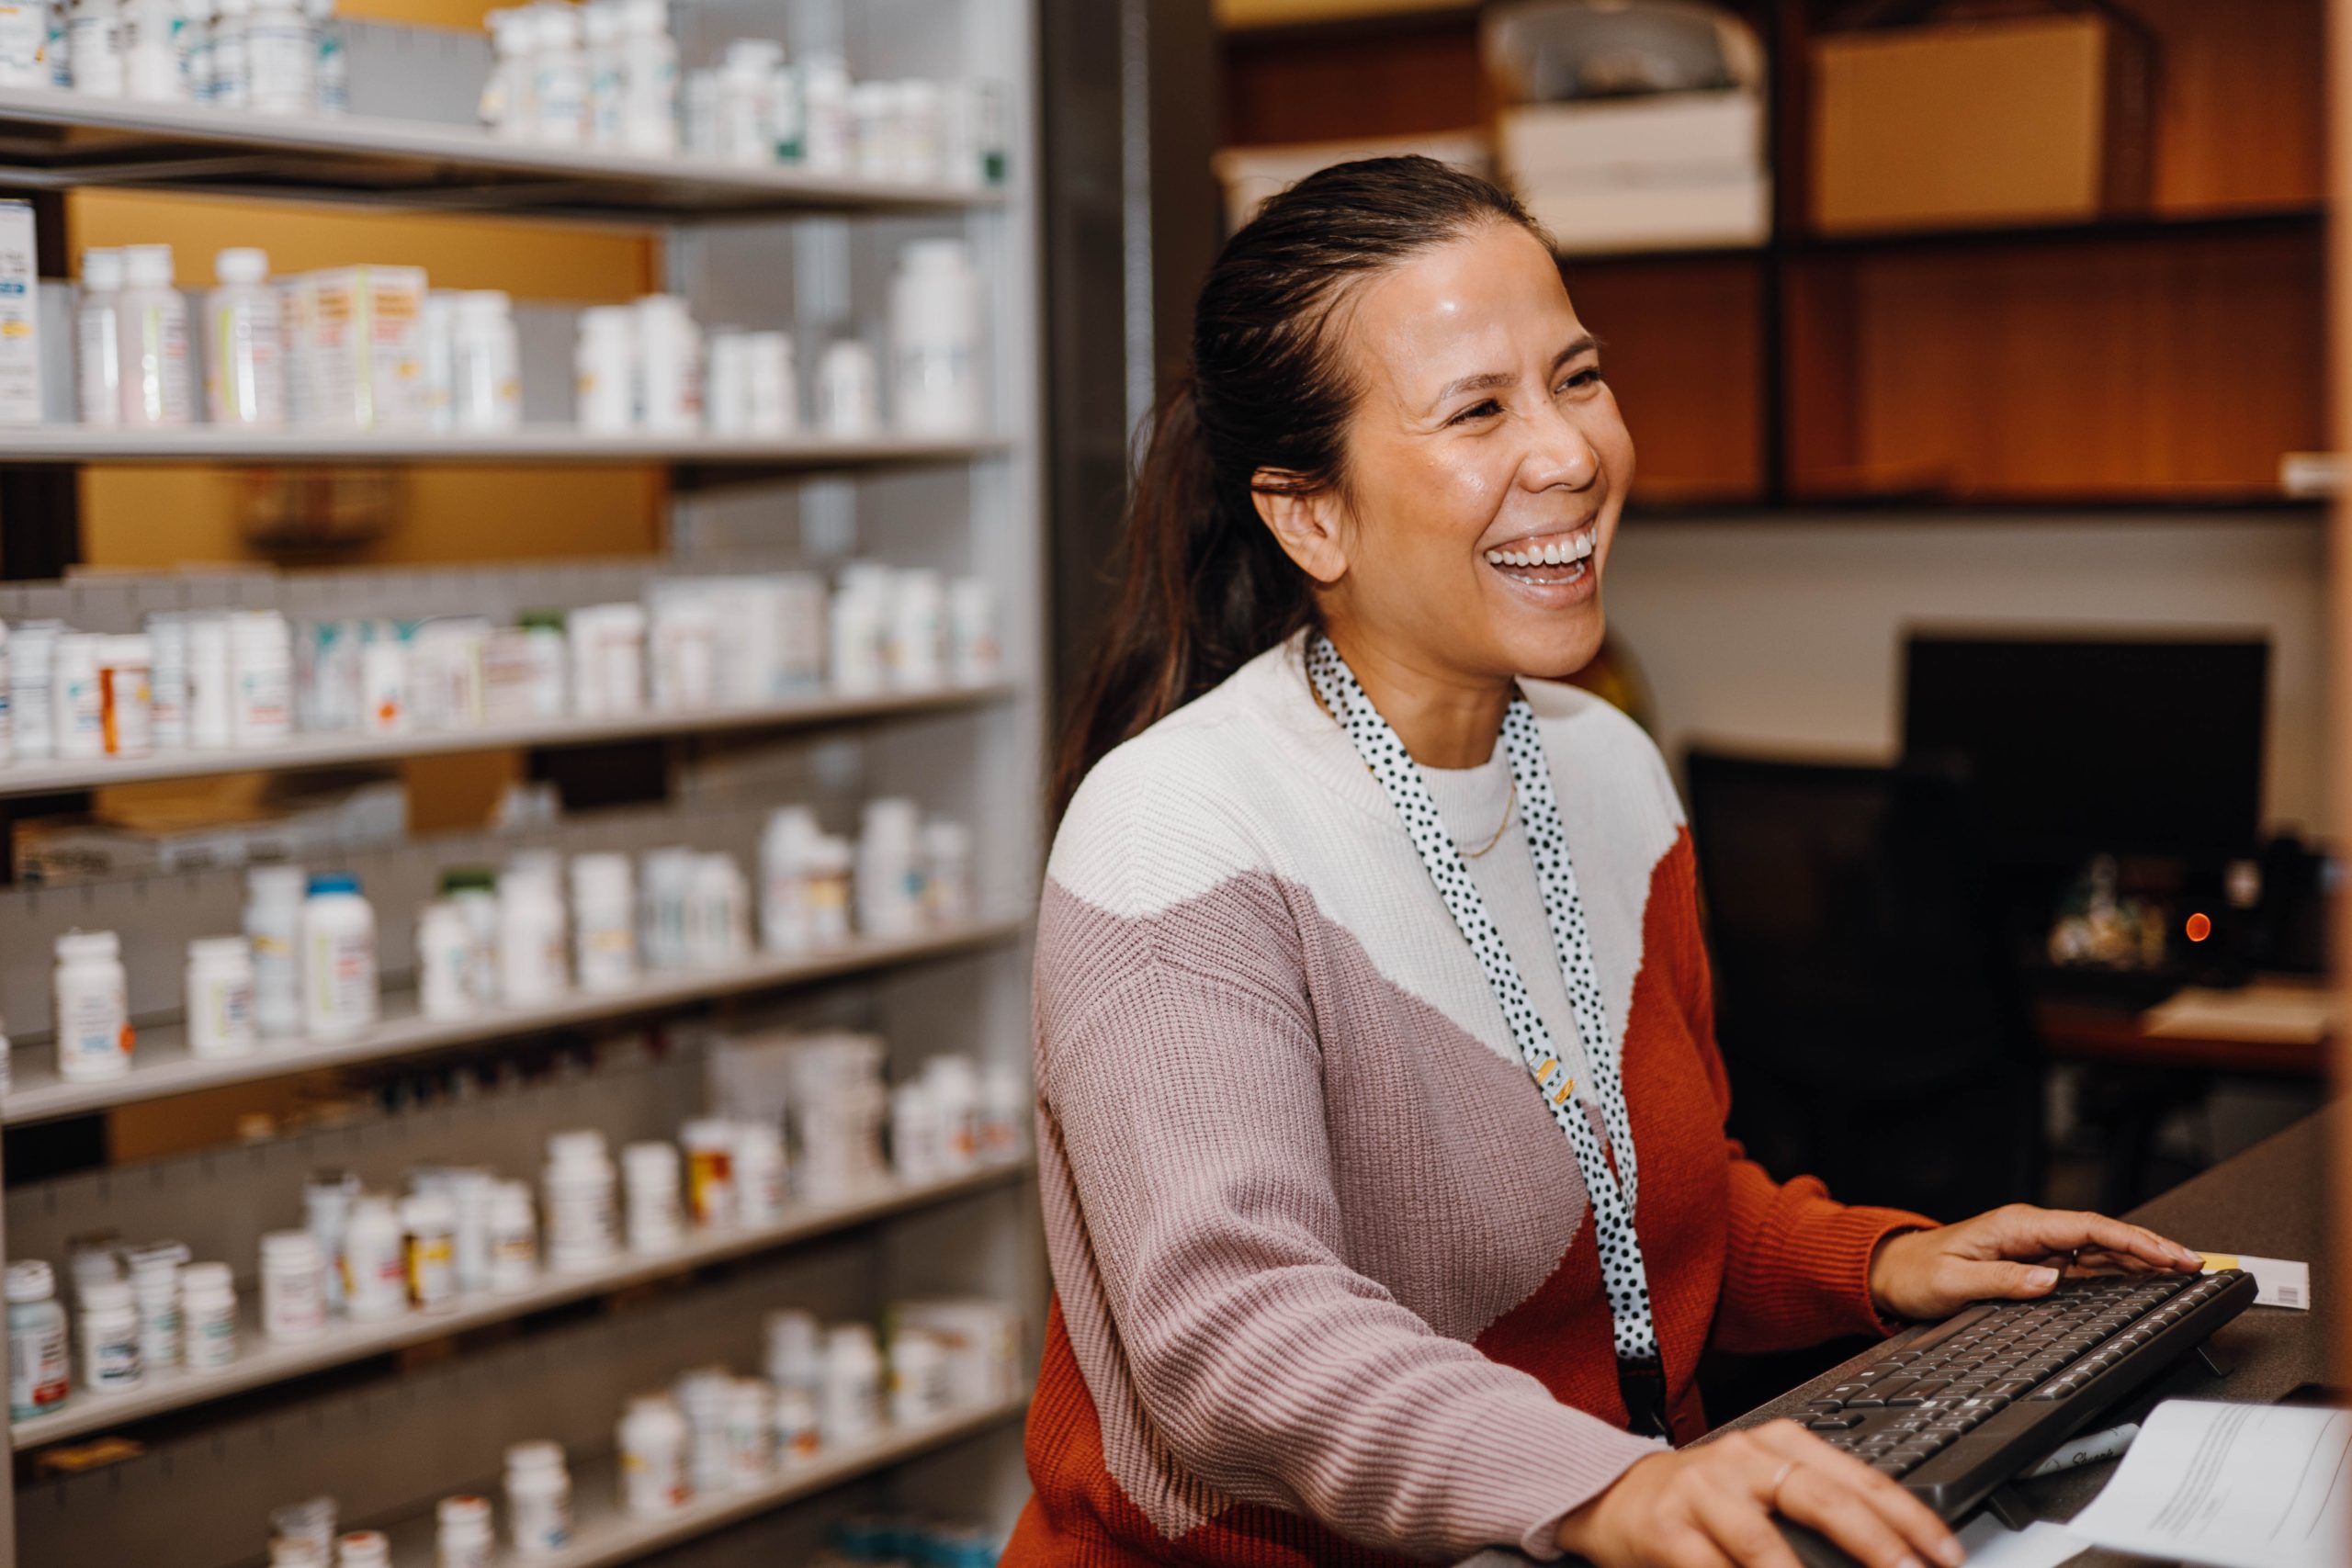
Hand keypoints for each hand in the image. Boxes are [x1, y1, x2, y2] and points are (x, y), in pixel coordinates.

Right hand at [1555, 1420, 1963, 1567]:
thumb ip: (1819, 1510)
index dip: (1911, 1518)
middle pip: (1823, 1499)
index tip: (1948, 1555)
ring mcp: (1702, 1491)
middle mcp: (1744, 1458)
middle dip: (1877, 1545)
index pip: (1860, 1478)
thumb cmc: (1704, 1498)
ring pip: (1765, 1542)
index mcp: (1780, 1442)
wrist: (1611, 1491)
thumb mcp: (1764, 1486)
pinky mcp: (1666, 1528)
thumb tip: (1893, 1554)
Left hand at [1868, 1204, 2203, 1320]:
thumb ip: (2002, 1282)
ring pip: (2100, 1250)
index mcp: (2017, 1226)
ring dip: (2141, 1260)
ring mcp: (2036, 1247)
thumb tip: (2049, 1282)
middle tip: (2195, 1264)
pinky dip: (2118, 1270)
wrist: (1893, 1273)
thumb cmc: (1918, 1274)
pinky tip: (2144, 1279)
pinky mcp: (2035, 1263)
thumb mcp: (1954, 1283)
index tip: (2167, 1254)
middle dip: (2150, 1248)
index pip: (2086, 1228)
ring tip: (2184, 1271)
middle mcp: (2031, 1232)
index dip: (2131, 1241)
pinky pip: (2085, 1265)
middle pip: (2103, 1236)